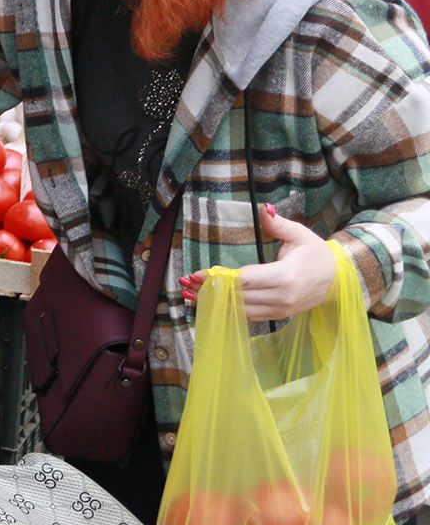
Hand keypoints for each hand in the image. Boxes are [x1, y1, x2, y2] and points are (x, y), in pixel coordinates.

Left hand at [179, 204, 335, 318]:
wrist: (338, 280)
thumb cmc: (316, 254)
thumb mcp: (300, 235)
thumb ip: (278, 224)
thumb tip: (263, 208)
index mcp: (285, 276)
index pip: (244, 279)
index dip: (218, 277)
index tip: (195, 274)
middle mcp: (281, 297)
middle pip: (238, 296)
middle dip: (210, 290)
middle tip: (185, 283)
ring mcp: (280, 310)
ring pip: (240, 310)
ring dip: (215, 302)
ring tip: (190, 294)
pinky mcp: (278, 316)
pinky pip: (248, 316)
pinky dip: (228, 310)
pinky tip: (210, 302)